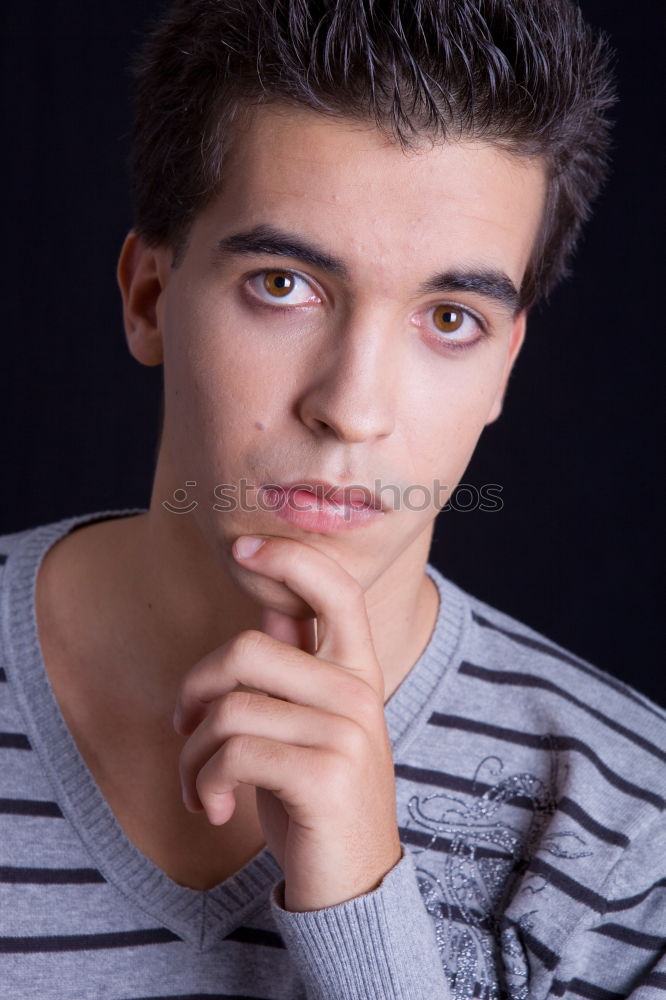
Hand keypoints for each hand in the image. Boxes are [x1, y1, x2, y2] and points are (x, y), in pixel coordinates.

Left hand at [173, 534, 401, 911]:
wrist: (352, 882)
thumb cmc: (316, 797)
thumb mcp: (309, 726)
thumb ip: (296, 668)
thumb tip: (272, 607)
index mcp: (357, 670)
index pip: (334, 589)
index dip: (288, 558)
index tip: (242, 548)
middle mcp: (358, 692)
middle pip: (244, 651)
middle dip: (193, 693)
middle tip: (184, 734)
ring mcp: (346, 732)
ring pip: (228, 711)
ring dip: (192, 757)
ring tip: (200, 787)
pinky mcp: (324, 775)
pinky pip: (232, 754)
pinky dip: (204, 785)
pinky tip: (216, 808)